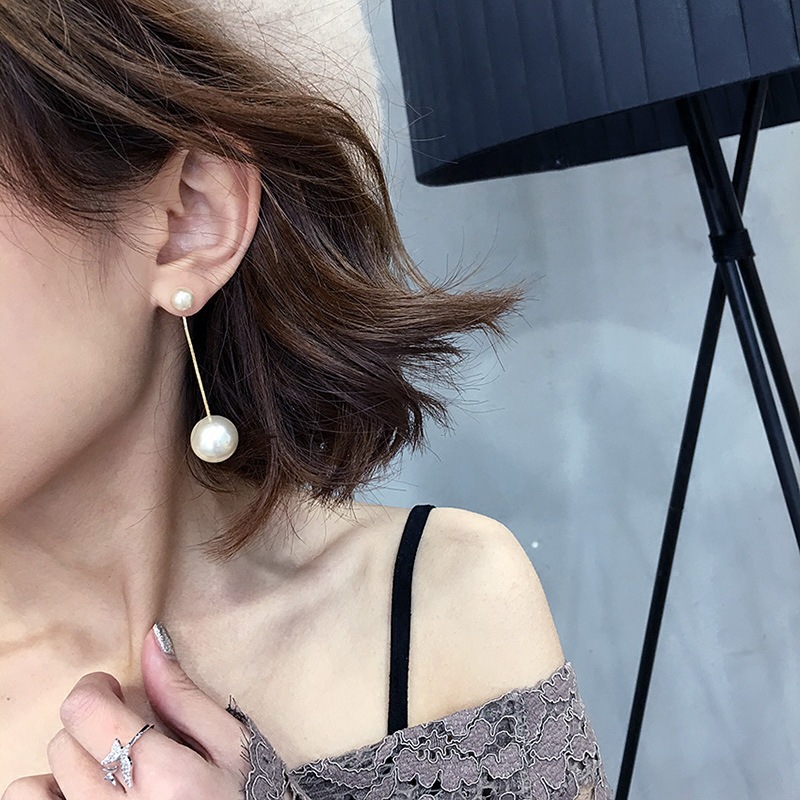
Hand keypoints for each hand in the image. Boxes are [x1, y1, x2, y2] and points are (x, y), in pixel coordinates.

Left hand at [2, 626, 260, 798]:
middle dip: (91, 727)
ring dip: (64, 769)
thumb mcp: (231, 745)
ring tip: (101, 770)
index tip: (114, 692)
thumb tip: (152, 640)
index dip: (94, 690)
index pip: (85, 713)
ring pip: (33, 788)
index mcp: (164, 777)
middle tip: (123, 732)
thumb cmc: (247, 797)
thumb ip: (184, 696)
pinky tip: (87, 793)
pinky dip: (51, 798)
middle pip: (63, 743)